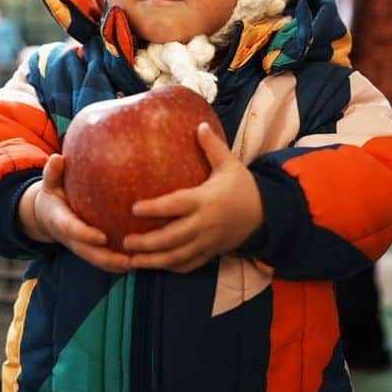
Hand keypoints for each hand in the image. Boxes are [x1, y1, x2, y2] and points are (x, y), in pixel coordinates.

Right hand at [22, 155, 130, 272]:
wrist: (46, 215)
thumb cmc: (53, 195)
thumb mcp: (49, 183)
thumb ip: (53, 173)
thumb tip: (58, 158)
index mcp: (59, 221)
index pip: (72, 230)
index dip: (86, 235)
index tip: (102, 237)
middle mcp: (70, 238)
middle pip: (88, 252)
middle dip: (106, 258)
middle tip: (127, 260)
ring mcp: (79, 246)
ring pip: (97, 260)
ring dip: (115, 265)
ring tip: (137, 263)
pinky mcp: (88, 249)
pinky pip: (102, 260)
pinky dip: (117, 263)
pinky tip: (138, 260)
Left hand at [123, 123, 263, 273]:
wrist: (266, 214)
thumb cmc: (242, 186)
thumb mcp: (230, 164)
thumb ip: (213, 147)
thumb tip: (199, 124)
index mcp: (206, 200)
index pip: (176, 205)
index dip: (154, 208)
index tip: (133, 208)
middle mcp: (205, 224)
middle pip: (172, 237)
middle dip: (147, 242)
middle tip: (125, 241)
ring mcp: (208, 242)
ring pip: (178, 256)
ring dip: (155, 261)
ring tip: (133, 261)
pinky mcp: (211, 253)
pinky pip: (189, 264)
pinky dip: (172, 267)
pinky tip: (155, 266)